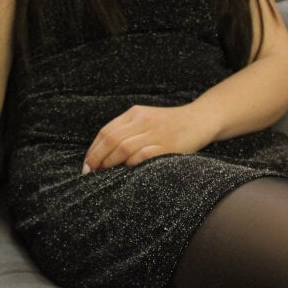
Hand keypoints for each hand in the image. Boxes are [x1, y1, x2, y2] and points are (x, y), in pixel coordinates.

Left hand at [83, 104, 211, 172]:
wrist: (200, 119)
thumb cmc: (170, 124)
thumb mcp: (146, 119)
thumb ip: (127, 130)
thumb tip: (102, 153)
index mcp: (135, 113)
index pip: (106, 131)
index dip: (93, 149)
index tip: (87, 165)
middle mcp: (143, 120)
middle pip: (111, 139)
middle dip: (97, 158)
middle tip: (91, 173)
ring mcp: (156, 133)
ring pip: (124, 148)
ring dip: (110, 163)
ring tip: (104, 174)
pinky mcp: (168, 145)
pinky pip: (143, 155)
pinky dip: (131, 164)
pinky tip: (126, 171)